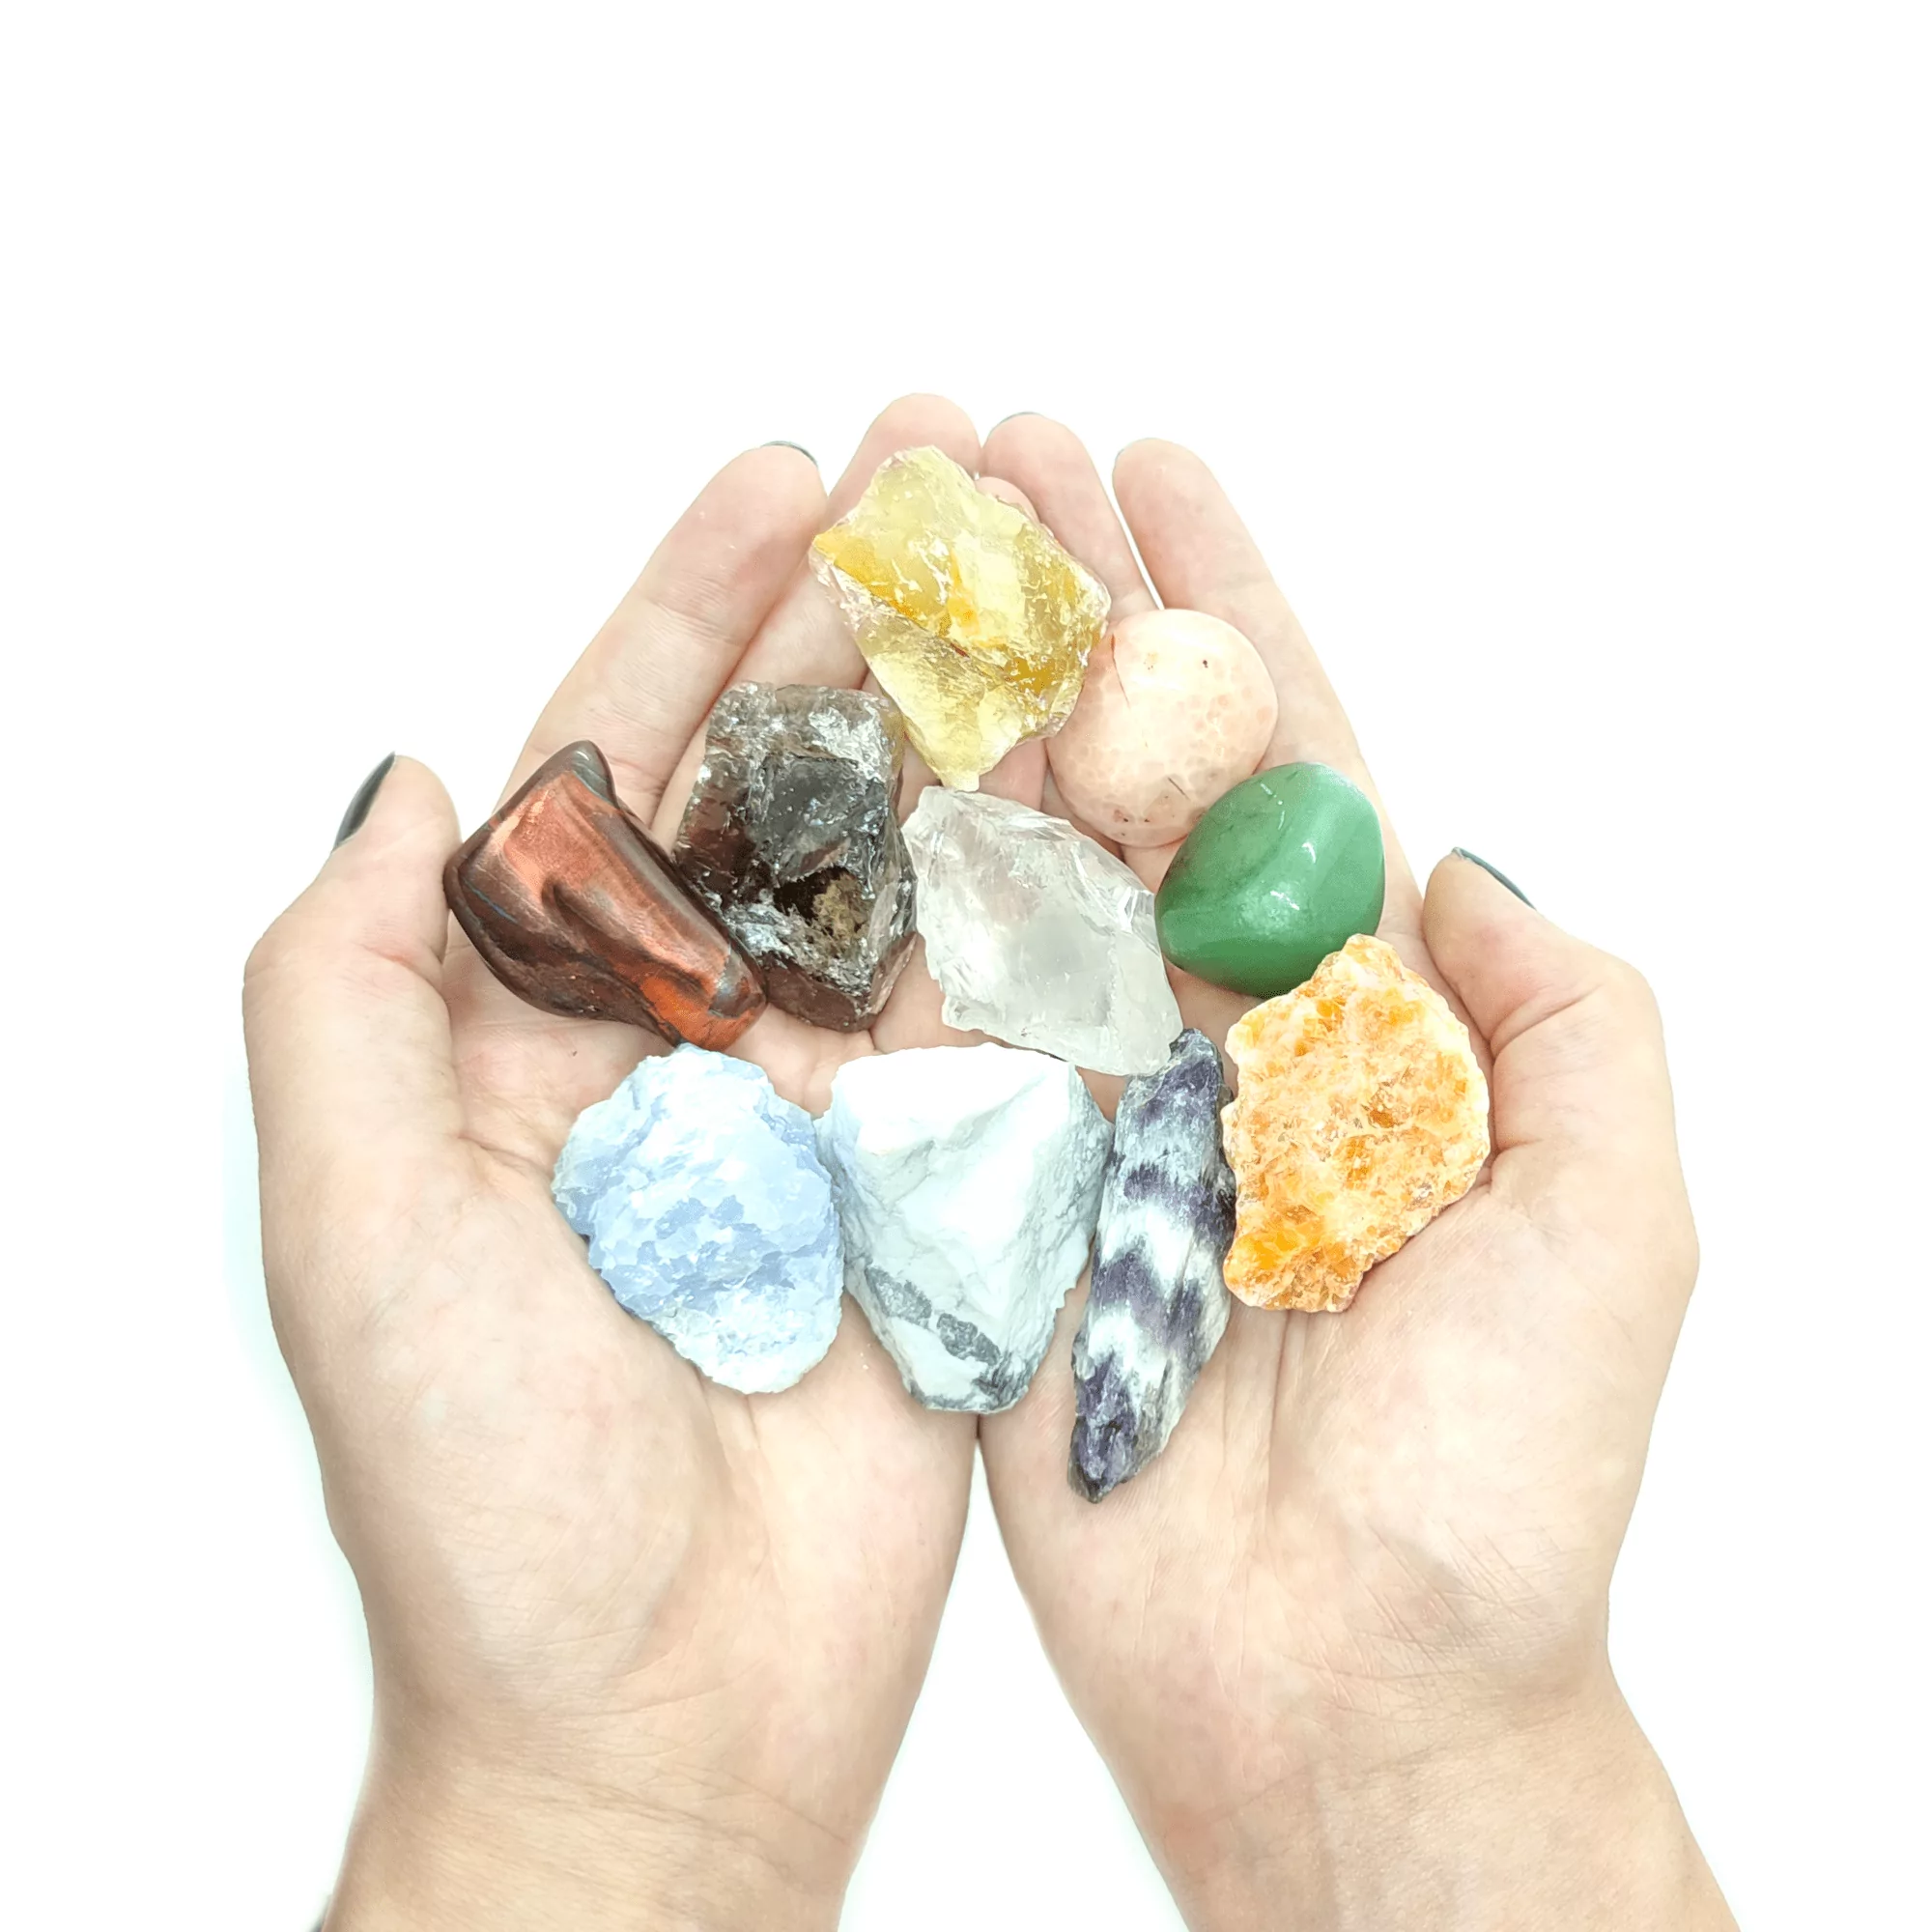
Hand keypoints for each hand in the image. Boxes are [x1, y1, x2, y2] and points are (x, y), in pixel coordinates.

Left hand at [245, 397, 1011, 1930]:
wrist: (659, 1719)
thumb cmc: (479, 1492)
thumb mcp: (344, 1216)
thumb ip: (342, 985)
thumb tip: (403, 777)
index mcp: (537, 1023)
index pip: (619, 767)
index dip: (694, 614)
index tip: (783, 477)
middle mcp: (690, 1040)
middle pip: (786, 784)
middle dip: (862, 622)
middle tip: (950, 462)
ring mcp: (833, 1104)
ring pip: (911, 868)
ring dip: (975, 717)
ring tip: (1053, 567)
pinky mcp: (952, 1181)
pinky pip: (1007, 1007)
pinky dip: (1056, 881)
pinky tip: (1111, 750)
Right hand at [973, 417, 1736, 1929]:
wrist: (1340, 1691)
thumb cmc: (1507, 1483)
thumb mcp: (1613, 1220)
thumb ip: (1569, 1026)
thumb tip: (1458, 863)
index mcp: (1370, 1022)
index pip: (1291, 769)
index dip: (1228, 615)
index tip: (1157, 475)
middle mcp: (1223, 1040)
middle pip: (1134, 783)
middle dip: (1063, 618)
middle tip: (982, 459)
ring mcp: (1094, 1109)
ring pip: (1019, 874)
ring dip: (961, 716)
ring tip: (889, 564)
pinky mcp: (988, 1196)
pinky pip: (937, 1031)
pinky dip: (893, 896)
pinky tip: (837, 763)